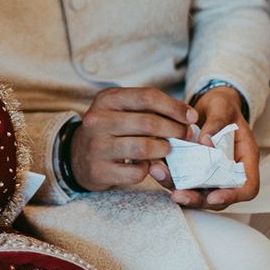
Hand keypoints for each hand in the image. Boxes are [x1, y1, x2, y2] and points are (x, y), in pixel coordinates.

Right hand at [71, 87, 197, 190]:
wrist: (78, 156)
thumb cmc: (110, 129)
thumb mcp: (121, 109)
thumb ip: (150, 109)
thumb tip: (188, 117)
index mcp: (107, 100)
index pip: (148, 97)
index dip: (174, 107)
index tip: (191, 117)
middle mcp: (98, 120)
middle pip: (149, 123)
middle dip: (175, 130)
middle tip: (185, 136)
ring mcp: (96, 146)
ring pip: (144, 148)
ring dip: (164, 150)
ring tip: (167, 150)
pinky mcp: (99, 170)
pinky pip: (136, 172)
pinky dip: (148, 170)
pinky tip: (146, 165)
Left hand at [151, 87, 258, 210]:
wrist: (209, 105)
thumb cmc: (222, 106)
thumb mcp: (223, 108)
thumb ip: (217, 123)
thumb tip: (206, 141)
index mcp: (245, 160)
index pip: (247, 188)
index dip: (232, 196)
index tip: (213, 197)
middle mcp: (228, 172)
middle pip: (217, 198)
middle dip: (197, 199)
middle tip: (178, 195)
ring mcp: (209, 173)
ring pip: (196, 192)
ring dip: (178, 189)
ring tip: (159, 176)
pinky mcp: (192, 169)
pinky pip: (182, 179)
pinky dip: (169, 176)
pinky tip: (154, 167)